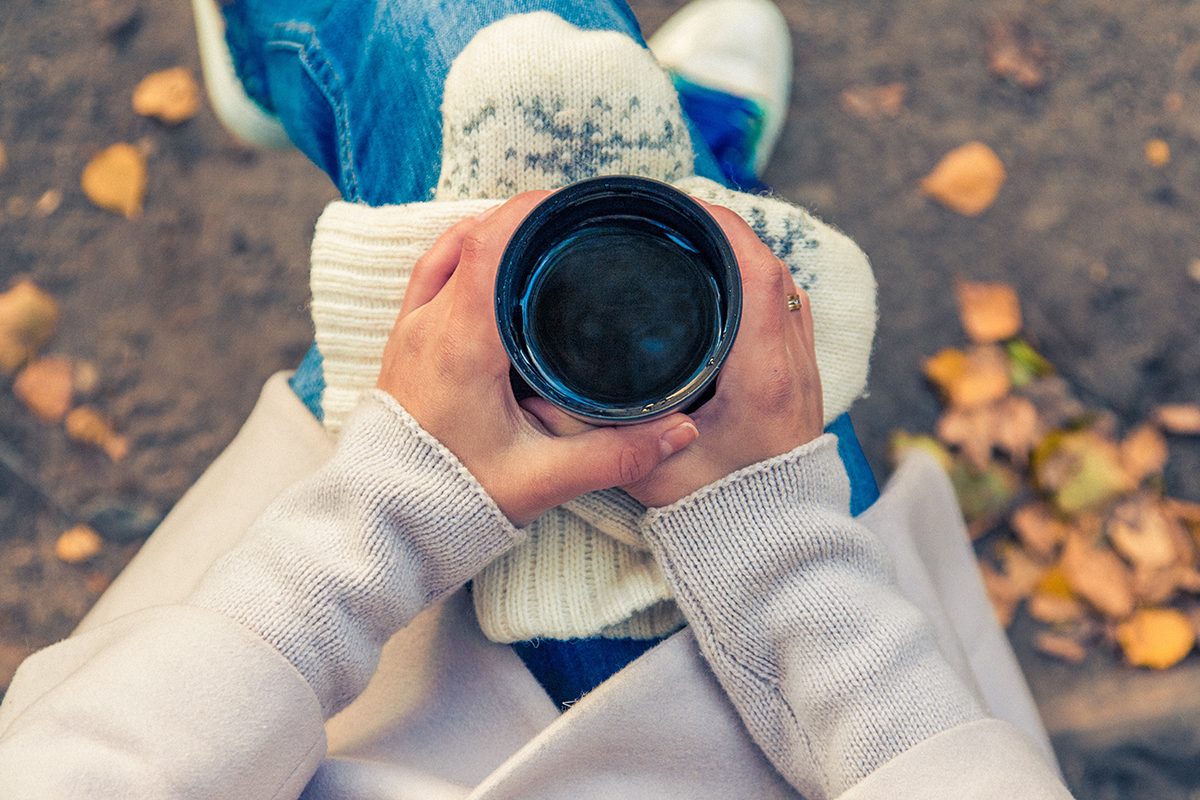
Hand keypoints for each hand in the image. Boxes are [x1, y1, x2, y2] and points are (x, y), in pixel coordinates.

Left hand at [375, 193, 698, 525]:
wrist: (385, 525)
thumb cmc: (452, 501)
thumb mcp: (542, 480)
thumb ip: (616, 455)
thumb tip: (682, 430)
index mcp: (461, 343)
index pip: (490, 246)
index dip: (530, 212)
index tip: (573, 202)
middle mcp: (428, 326)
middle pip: (471, 237)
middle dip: (522, 218)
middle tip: (573, 219)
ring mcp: (409, 333)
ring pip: (446, 251)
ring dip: (490, 234)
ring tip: (540, 236)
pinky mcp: (404, 347)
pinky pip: (430, 277)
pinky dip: (463, 257)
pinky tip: (495, 269)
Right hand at [530, 201, 823, 507]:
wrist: (776, 544)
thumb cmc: (720, 512)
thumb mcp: (647, 474)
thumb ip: (594, 437)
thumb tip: (538, 399)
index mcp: (760, 376)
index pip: (756, 273)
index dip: (721, 227)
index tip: (679, 207)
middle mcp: (791, 363)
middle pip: (771, 266)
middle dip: (725, 230)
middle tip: (673, 217)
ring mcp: (803, 369)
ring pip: (784, 284)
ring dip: (743, 255)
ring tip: (692, 241)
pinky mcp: (802, 378)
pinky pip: (789, 308)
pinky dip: (758, 284)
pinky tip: (721, 285)